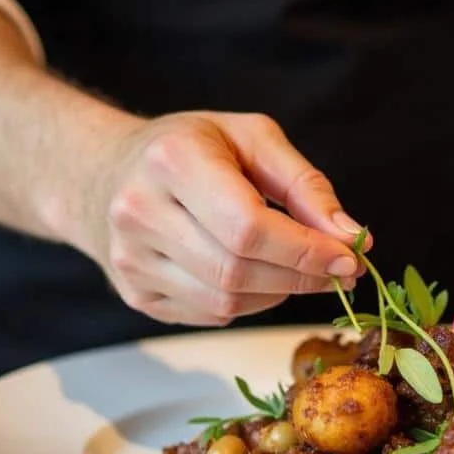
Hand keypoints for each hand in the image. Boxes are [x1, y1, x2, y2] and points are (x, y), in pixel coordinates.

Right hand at [71, 111, 366, 325]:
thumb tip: (349, 237)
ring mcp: (131, 259)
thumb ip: (305, 184)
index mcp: (172, 161)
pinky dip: (249, 302)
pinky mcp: (135, 293)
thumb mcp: (252, 138)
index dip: (305, 251)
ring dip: (278, 292)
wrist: (103, 173)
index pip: (248, 227)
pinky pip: (210, 315)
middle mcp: (139, 212)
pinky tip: (256, 275)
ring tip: (299, 269)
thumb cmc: (189, 148)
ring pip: (225, 302)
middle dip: (300, 276)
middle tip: (340, 270)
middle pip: (238, 270)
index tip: (349, 257)